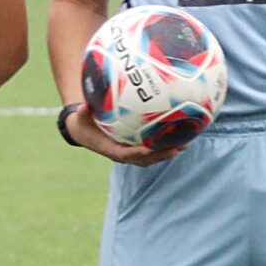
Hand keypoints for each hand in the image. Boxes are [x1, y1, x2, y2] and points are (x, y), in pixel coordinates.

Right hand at [67, 105, 183, 166]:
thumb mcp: (80, 118)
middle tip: (177, 148)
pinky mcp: (136, 146)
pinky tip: (179, 134)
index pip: (126, 155)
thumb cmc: (83, 123)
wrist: (84, 130)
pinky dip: (165, 143)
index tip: (148, 149)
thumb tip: (84, 106)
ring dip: (168, 151)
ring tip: (186, 143)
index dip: (138, 153)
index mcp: (110, 149)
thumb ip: (83, 113)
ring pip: (152, 155)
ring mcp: (130, 151)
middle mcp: (123, 153)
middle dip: (160, 155)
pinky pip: (152, 146)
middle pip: (145, 159)